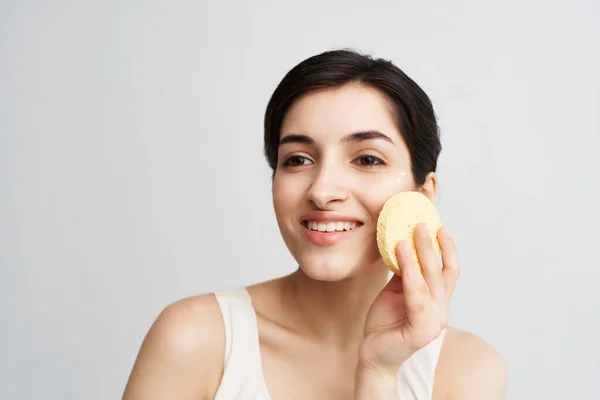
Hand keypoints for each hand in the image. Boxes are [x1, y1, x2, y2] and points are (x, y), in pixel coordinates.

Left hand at [358, 223, 459, 373]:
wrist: (373, 353)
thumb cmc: (386, 321)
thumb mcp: (396, 290)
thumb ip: (404, 272)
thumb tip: (403, 242)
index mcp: (438, 301)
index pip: (449, 271)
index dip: (448, 249)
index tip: (440, 226)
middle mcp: (441, 311)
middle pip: (441, 272)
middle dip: (432, 245)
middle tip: (422, 223)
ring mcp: (433, 322)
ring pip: (430, 282)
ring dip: (420, 255)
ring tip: (408, 235)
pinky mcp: (420, 332)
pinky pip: (416, 299)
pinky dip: (410, 276)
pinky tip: (402, 258)